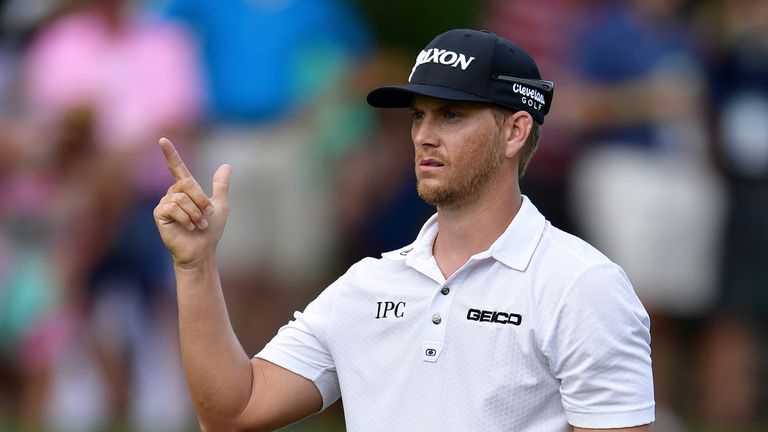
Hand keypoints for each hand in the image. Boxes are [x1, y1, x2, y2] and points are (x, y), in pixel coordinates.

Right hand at [154, 137, 230, 265]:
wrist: (202, 250)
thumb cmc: (210, 231)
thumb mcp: (220, 205)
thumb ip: (220, 185)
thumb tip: (226, 165)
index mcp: (186, 190)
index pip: (177, 168)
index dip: (170, 154)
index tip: (163, 139)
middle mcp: (173, 194)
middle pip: (187, 183)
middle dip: (201, 200)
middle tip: (206, 215)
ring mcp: (165, 204)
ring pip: (182, 197)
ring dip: (196, 213)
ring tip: (198, 225)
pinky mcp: (159, 214)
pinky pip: (173, 207)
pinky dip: (186, 218)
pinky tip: (188, 227)